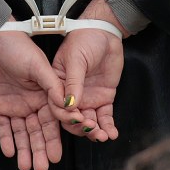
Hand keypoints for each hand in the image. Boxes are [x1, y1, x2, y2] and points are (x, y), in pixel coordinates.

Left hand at [0, 31, 66, 169]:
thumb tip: (68, 106)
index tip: (57, 156)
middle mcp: (32, 104)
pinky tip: (10, 152)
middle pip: (37, 132)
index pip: (52, 122)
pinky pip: (3, 127)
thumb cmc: (19, 49)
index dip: (54, 139)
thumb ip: (52, 86)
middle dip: (39, 150)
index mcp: (45, 95)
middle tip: (42, 169)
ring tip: (26, 167)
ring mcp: (15, 106)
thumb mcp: (38, 66)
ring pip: (21, 133)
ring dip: (24, 150)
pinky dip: (6, 140)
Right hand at [51, 0, 124, 141]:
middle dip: (80, 128)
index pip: (57, 107)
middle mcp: (71, 96)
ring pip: (88, 121)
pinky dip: (108, 126)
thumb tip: (70, 105)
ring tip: (103, 136)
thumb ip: (73, 82)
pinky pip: (104, 117)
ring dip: (95, 131)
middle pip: (72, 119)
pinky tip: (112, 134)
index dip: (66, 116)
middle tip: (92, 130)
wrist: (106, 33)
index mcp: (57, 86)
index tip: (77, 119)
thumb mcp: (76, 59)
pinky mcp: (103, 99)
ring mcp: (87, 99)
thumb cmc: (85, 40)